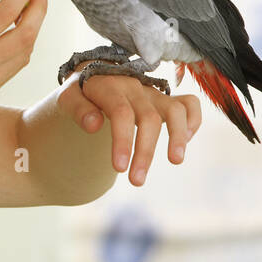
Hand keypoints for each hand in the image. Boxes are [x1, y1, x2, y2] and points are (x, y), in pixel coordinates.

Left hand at [56, 71, 201, 186]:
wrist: (94, 80)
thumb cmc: (80, 94)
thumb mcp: (68, 98)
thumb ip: (77, 109)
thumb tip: (94, 125)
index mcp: (110, 86)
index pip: (121, 113)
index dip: (123, 141)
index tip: (119, 168)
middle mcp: (136, 88)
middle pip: (148, 118)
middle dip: (145, 152)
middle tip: (136, 181)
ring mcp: (153, 94)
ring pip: (175, 110)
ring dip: (177, 137)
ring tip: (175, 161)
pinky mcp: (165, 100)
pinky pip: (190, 104)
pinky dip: (193, 121)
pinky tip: (184, 141)